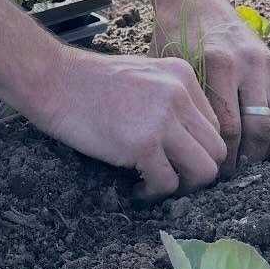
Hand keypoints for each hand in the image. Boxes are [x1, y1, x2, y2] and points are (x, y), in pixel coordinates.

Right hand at [22, 41, 227, 198]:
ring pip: (204, 170)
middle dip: (197, 171)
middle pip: (217, 149)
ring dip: (183, 186)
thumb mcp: (142, 75)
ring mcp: (162, 119)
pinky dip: (153, 193)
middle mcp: (179, 95)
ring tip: (157, 185)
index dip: (198, 148)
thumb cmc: (89, 81)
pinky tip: (135, 188)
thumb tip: (186, 139)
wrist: (52, 79)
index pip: (214, 125)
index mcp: (182, 75)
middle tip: (171, 177)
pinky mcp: (142, 144)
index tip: (177, 159)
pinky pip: (167, 183)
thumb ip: (169, 99)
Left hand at [152, 0, 269, 174]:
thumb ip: (185, 105)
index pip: (228, 128)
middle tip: (227, 175)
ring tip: (245, 164)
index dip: (221, 157)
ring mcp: (265, 64)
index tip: (209, 172)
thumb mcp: (169, 67)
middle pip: (255, 130)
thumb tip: (184, 152)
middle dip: (243, 160)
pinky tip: (258, 146)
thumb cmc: (172, 35)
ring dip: (264, 151)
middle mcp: (246, 64)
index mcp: (217, 64)